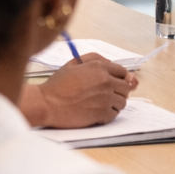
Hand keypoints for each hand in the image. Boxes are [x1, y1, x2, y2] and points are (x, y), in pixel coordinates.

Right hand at [19, 53, 135, 128]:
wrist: (47, 103)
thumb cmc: (57, 84)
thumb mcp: (74, 63)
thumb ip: (94, 58)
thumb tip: (110, 63)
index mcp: (99, 67)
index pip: (123, 72)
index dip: (122, 78)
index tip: (118, 83)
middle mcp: (106, 81)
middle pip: (127, 87)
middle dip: (120, 91)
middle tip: (108, 95)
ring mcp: (106, 98)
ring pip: (123, 102)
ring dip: (115, 103)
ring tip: (101, 104)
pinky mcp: (103, 114)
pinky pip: (115, 114)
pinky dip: (108, 114)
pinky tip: (97, 112)